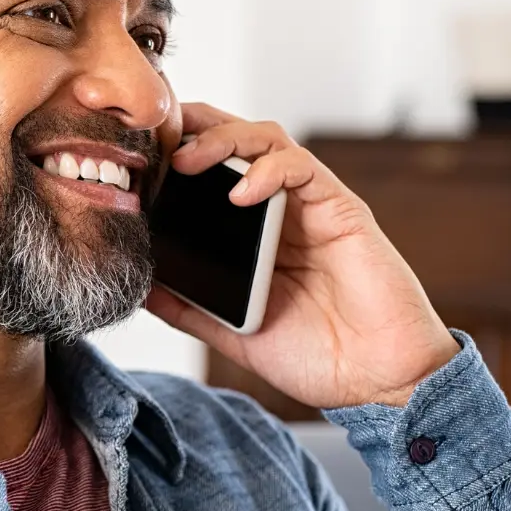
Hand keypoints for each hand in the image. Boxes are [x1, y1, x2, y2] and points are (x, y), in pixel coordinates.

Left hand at [143, 104, 457, 408]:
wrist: (377, 383)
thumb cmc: (316, 356)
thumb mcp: (232, 332)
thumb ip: (189, 308)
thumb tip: (138, 287)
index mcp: (250, 232)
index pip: (209, 171)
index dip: (172, 154)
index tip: (132, 159)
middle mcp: (279, 209)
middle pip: (234, 140)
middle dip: (192, 128)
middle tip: (152, 139)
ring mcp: (310, 205)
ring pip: (266, 139)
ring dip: (222, 138)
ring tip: (187, 160)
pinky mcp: (341, 209)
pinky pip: (303, 168)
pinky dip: (269, 169)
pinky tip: (242, 191)